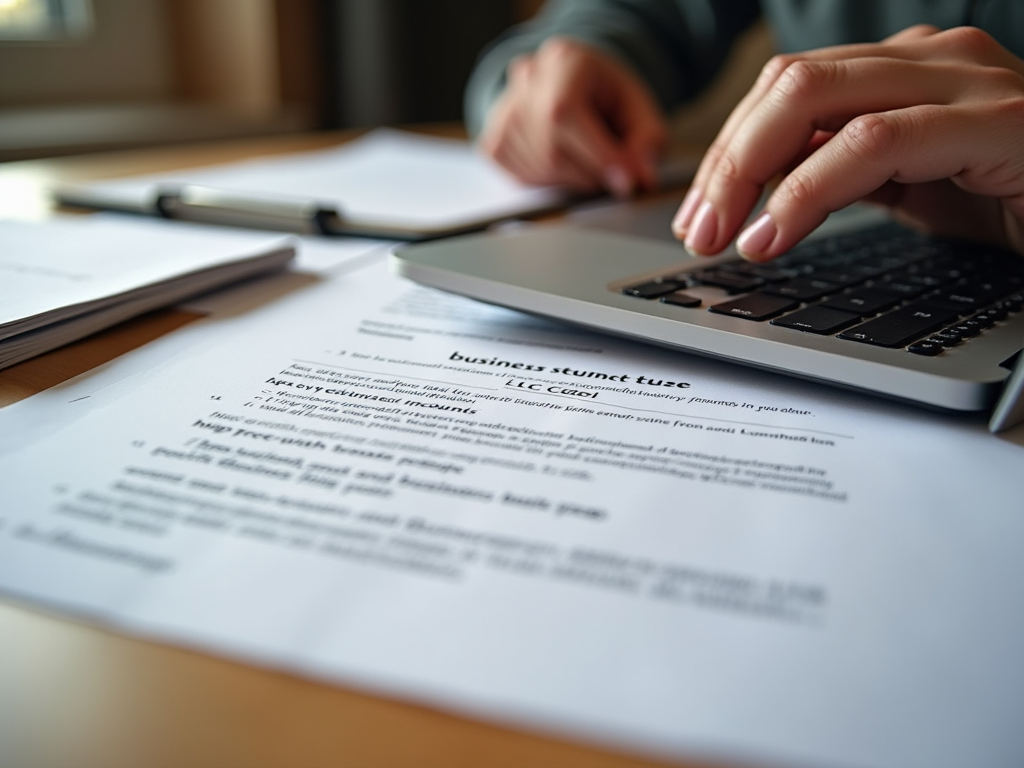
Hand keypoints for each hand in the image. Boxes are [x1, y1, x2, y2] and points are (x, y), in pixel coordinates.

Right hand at [478, 37, 667, 197]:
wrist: (570, 86)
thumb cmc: (605, 95)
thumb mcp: (638, 107)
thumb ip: (646, 141)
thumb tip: (641, 178)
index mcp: (562, 60)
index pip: (565, 112)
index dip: (597, 155)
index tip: (627, 182)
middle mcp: (525, 81)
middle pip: (551, 148)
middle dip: (591, 172)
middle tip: (614, 174)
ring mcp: (503, 113)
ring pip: (540, 168)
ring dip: (575, 179)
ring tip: (588, 159)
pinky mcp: (493, 143)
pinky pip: (524, 178)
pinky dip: (552, 181)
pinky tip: (564, 160)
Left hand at [672, 25, 1023, 260]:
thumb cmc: (1013, 198)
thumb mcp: (908, 187)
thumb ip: (842, 173)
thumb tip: (758, 196)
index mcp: (901, 71)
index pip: (785, 90)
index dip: (728, 150)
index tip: (696, 214)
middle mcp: (929, 60)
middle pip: (789, 85)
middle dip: (727, 160)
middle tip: (695, 230)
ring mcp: (964, 80)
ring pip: (818, 98)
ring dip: (751, 172)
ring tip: (721, 236)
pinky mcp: (993, 122)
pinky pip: (876, 144)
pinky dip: (810, 191)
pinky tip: (773, 233)